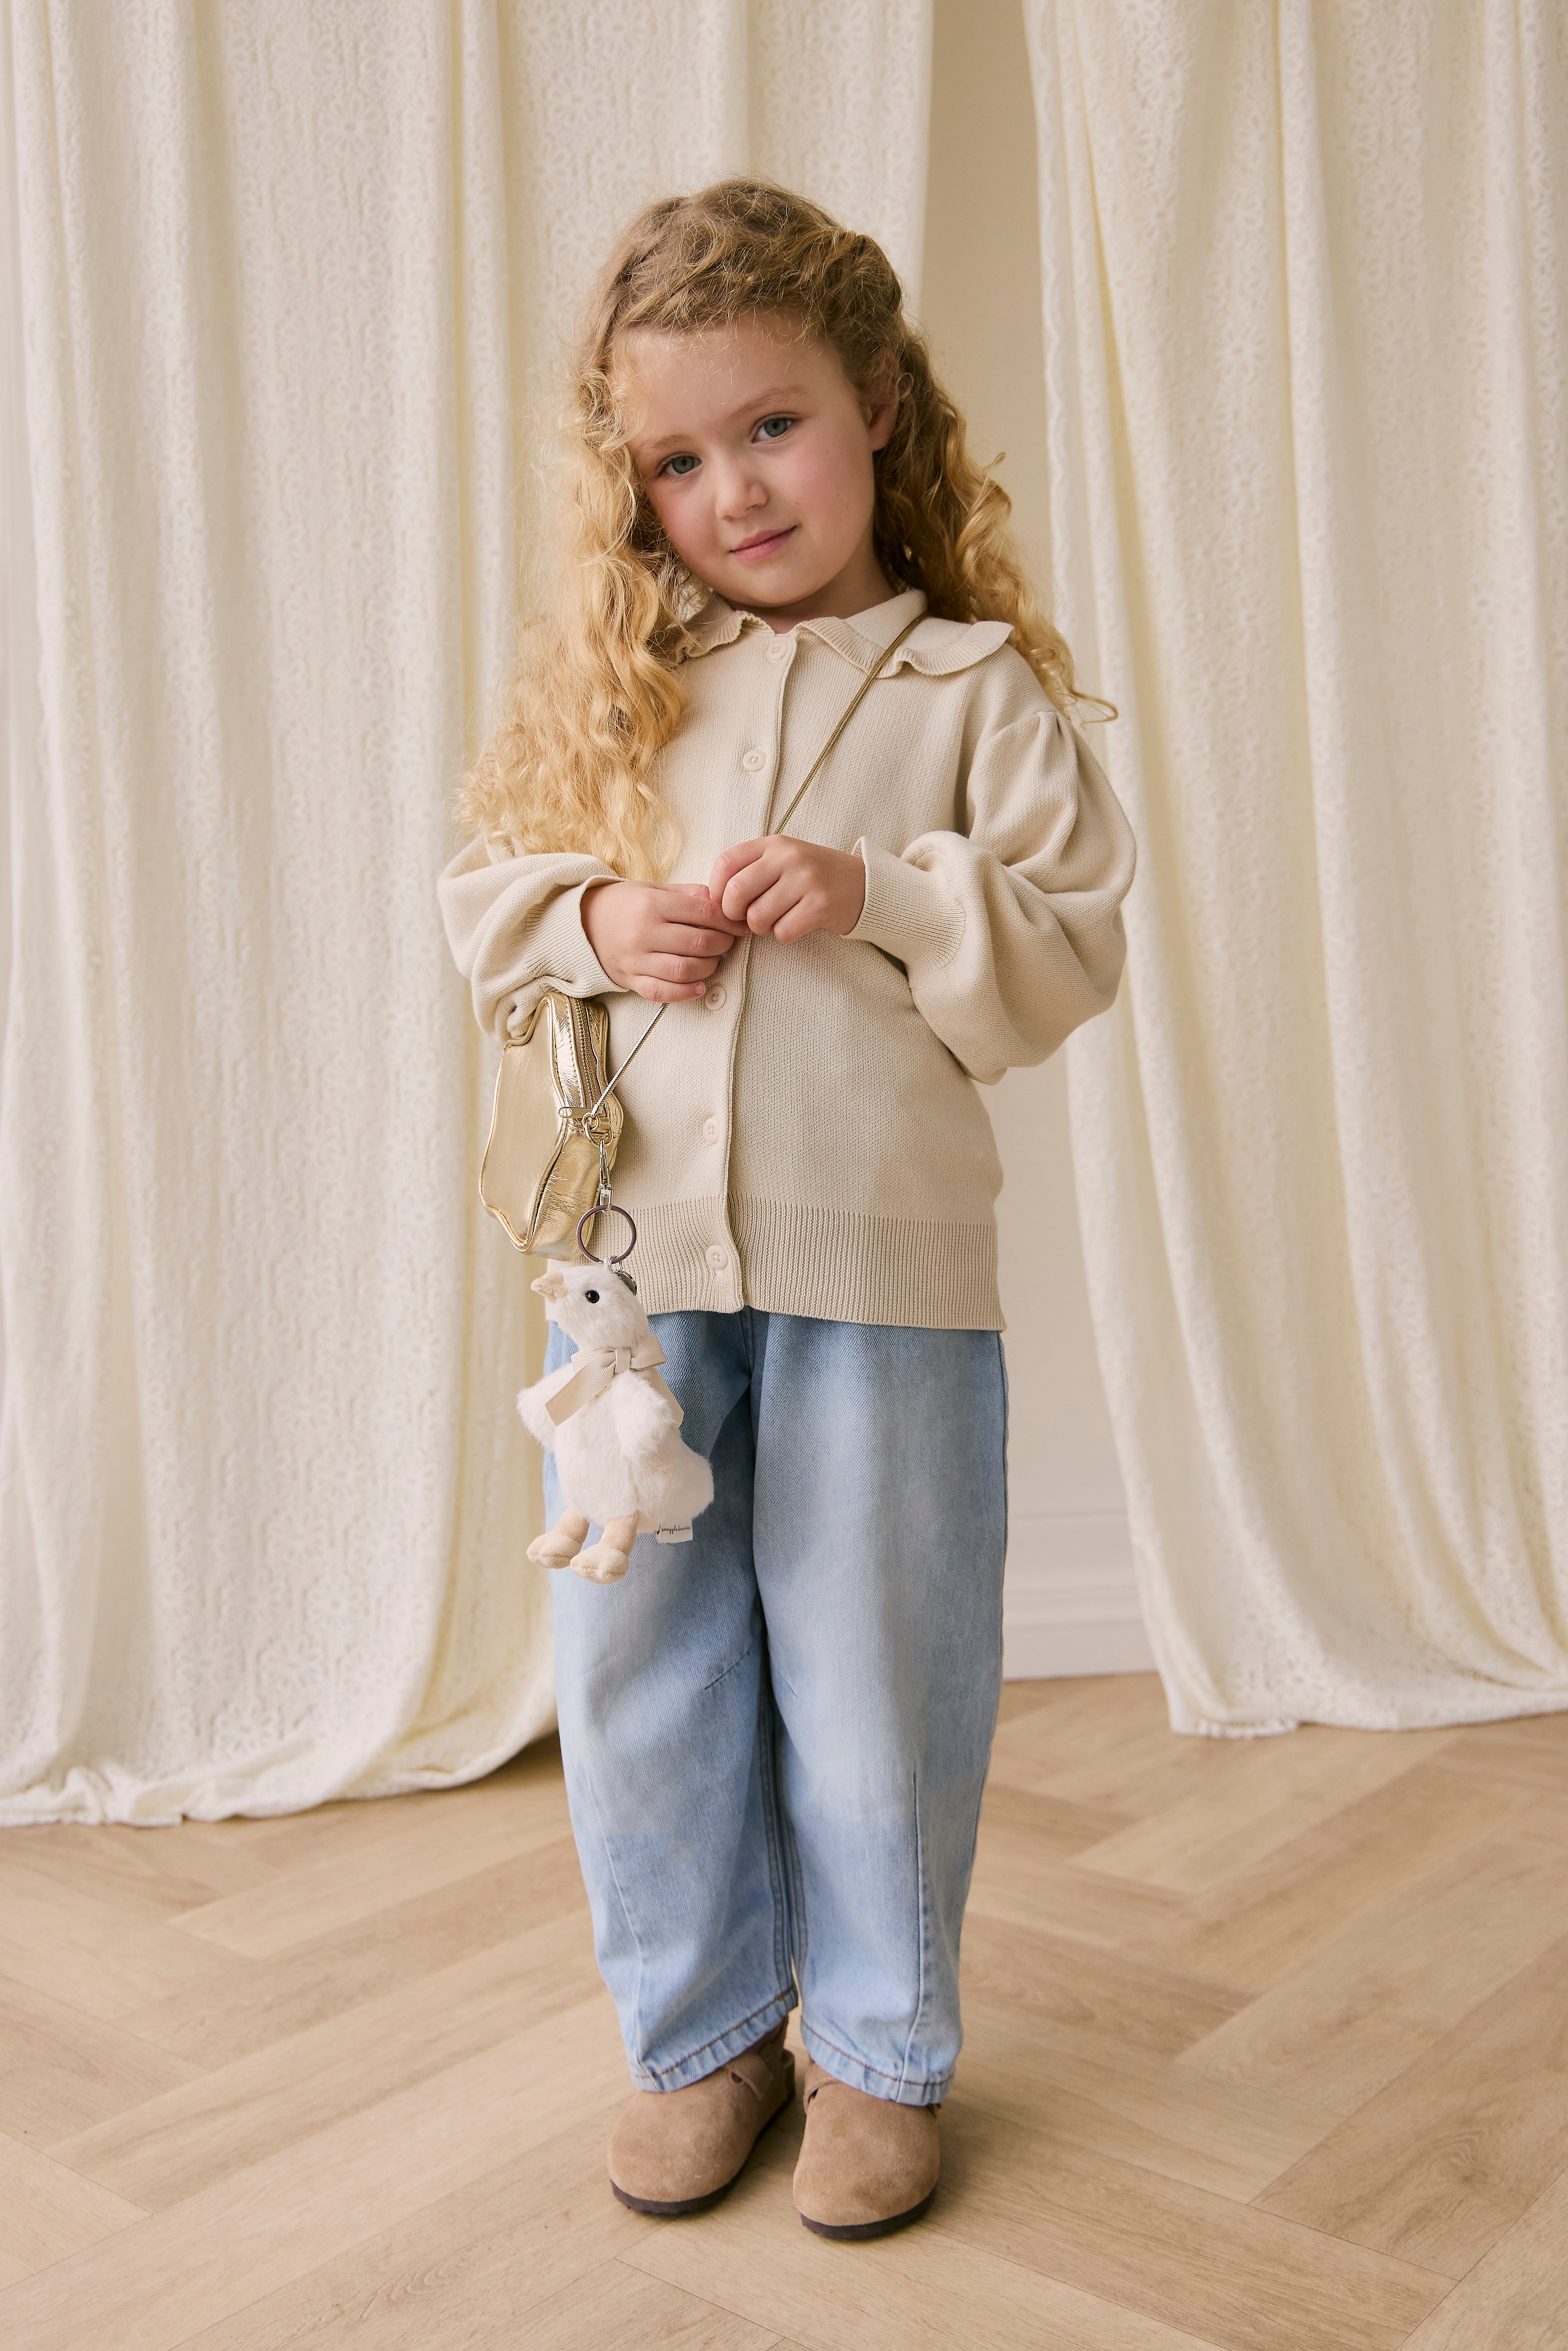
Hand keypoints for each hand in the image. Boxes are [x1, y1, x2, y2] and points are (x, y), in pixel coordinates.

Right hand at [581, 881, 746, 1002]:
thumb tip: (722, 902)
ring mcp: (637, 959)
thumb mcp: (655, 888)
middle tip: (728, 941)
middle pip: (699, 942)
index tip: (740, 925)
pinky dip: (686, 992)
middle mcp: (644, 932)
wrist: (586, 923)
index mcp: (652, 904)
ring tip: (714, 959)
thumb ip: (689, 893)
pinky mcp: (632, 980)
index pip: (703, 913)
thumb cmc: (627, 904)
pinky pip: (663, 992)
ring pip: (685, 969)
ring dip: (710, 967)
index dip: (728, 921)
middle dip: (723, 943)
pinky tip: (700, 986)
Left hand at [708, 838, 865, 942]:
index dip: (717, 890)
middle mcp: (789, 857)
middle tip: (746, 919)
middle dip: (734, 915)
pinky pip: (783, 931)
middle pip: (736, 892)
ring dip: (762, 928)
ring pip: (758, 917)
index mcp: (773, 844)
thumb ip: (750, 870)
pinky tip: (796, 924)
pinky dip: (785, 935)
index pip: (725, 863)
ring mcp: (806, 879)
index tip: (726, 903)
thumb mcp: (782, 860)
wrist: (862, 884)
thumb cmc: (812, 877)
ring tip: (776, 920)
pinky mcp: (821, 905)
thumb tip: (712, 899)